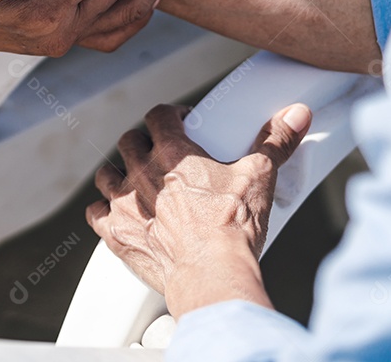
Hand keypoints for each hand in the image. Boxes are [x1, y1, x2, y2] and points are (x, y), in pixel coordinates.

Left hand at [86, 102, 311, 317]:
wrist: (213, 275)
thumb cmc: (233, 228)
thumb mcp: (259, 177)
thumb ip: (274, 142)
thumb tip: (294, 115)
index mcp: (172, 153)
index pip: (158, 116)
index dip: (168, 115)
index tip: (179, 122)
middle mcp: (141, 173)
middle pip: (130, 142)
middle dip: (144, 143)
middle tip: (161, 153)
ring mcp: (125, 203)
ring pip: (107, 174)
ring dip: (120, 174)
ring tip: (137, 181)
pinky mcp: (117, 233)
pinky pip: (95, 213)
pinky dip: (104, 211)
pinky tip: (117, 213)